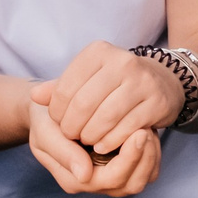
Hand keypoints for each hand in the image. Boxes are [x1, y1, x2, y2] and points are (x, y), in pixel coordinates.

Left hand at [26, 42, 183, 196]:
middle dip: (72, 127)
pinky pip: (126, 129)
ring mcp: (143, 82)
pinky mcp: (157, 102)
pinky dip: (110, 142)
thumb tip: (35, 96)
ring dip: (90, 136)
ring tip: (86, 140)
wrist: (162, 82)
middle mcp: (123, 61)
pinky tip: (103, 145)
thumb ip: (59, 87)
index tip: (59, 121)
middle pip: (83, 104)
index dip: (56, 112)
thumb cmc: (115, 82)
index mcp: (99, 51)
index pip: (64, 88)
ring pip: (105, 118)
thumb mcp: (86, 78)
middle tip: (71, 135)